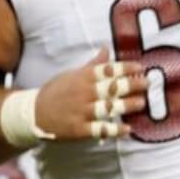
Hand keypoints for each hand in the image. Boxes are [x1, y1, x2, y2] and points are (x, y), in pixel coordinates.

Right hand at [24, 49, 150, 141]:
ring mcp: (81, 112)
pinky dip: (115, 130)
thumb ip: (92, 65)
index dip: (125, 67)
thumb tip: (107, 48)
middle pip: (111, 87)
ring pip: (108, 107)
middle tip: (148, 82)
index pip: (107, 70)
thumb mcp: (71, 75)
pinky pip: (100, 130)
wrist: (31, 114)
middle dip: (132, 84)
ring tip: (142, 102)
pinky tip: (128, 129)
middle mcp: (83, 94)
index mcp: (82, 78)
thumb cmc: (55, 92)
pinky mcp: (79, 130)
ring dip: (127, 105)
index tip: (140, 66)